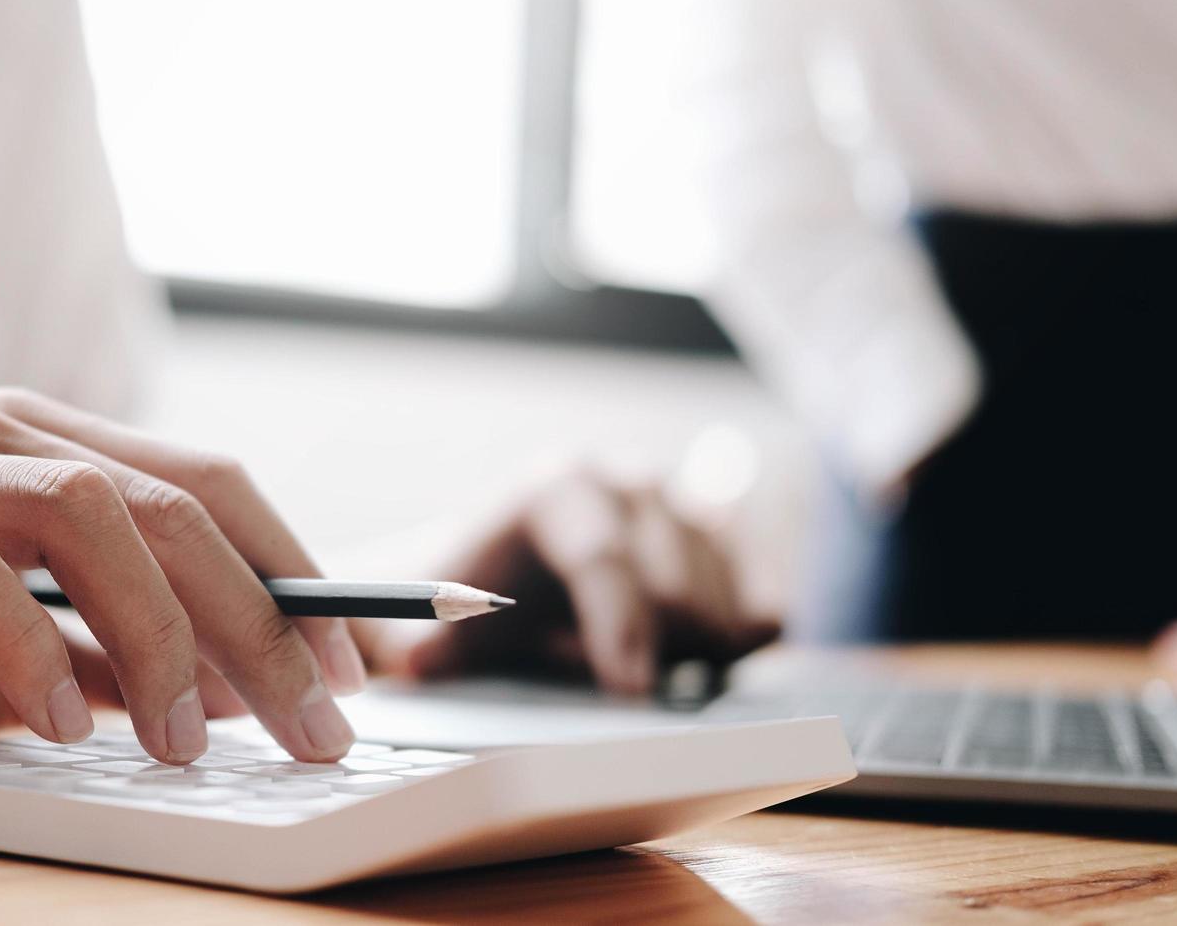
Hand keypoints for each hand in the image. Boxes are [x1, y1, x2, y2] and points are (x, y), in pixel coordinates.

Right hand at [0, 379, 364, 787]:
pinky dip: (25, 648)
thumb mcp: (21, 664)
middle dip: (258, 620)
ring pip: (81, 509)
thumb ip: (118, 656)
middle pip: (165, 499)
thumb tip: (251, 688)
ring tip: (184, 743)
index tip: (357, 672)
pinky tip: (58, 728)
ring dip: (157, 636)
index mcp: (32, 439)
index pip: (203, 483)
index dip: (293, 572)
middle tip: (313, 727)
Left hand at [380, 460, 777, 693]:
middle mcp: (631, 483)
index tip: (629, 693)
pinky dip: (728, 656)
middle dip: (643, 653)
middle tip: (597, 687)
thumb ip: (414, 641)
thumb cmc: (451, 609)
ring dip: (680, 660)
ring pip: (722, 608)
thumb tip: (420, 660)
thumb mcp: (415, 624)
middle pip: (674, 588)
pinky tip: (677, 665)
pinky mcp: (728, 552)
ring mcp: (687, 511)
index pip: (603, 556)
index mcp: (557, 488)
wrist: (486, 586)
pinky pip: (762, 617)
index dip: (618, 629)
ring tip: (618, 666)